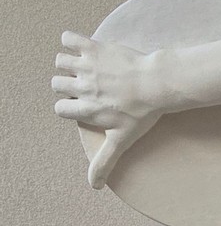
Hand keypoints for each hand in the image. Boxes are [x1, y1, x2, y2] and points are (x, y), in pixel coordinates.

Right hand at [51, 32, 162, 187]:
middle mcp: (83, 88)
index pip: (60, 109)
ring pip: (61, 62)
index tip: (84, 105)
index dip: (69, 107)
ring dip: (68, 64)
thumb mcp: (122, 141)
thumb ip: (104, 162)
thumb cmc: (142, 114)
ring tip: (85, 68)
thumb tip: (94, 186)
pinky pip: (69, 39)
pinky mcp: (94, 48)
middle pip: (57, 84)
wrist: (158, 84)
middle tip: (88, 86)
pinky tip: (81, 47)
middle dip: (67, 85)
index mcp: (87, 109)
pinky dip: (70, 41)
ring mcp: (87, 67)